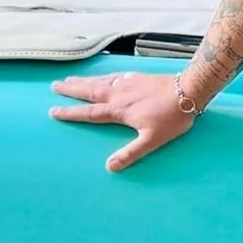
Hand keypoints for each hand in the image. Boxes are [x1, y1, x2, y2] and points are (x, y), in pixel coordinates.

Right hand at [50, 71, 199, 172]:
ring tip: (70, 79)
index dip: (71, 113)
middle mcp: (119, 95)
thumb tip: (110, 167)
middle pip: (90, 91)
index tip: (54, 111)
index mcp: (119, 111)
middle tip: (54, 86)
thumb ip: (130, 153)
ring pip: (100, 81)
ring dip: (84, 81)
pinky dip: (104, 76)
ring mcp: (129, 84)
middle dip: (71, 90)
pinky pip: (115, 76)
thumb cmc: (172, 118)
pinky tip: (104, 76)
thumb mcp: (152, 140)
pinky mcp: (138, 77)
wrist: (189, 91)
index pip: (90, 113)